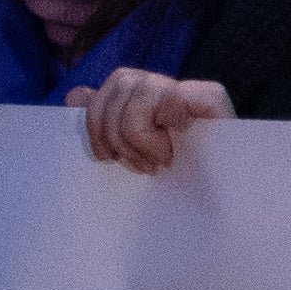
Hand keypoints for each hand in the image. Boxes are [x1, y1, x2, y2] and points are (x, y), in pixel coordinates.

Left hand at [70, 66, 236, 173]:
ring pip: (144, 87)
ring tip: (160, 160)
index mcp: (145, 99)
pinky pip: (175, 95)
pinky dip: (167, 120)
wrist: (215, 208)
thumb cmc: (171, 185)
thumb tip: (75, 94)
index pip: (108, 85)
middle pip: (121, 81)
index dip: (94, 120)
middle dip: (115, 130)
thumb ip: (101, 124)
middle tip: (140, 165)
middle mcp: (166, 89)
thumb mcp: (127, 154)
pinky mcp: (212, 98)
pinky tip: (176, 145)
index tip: (107, 157)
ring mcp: (190, 92)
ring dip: (140, 133)